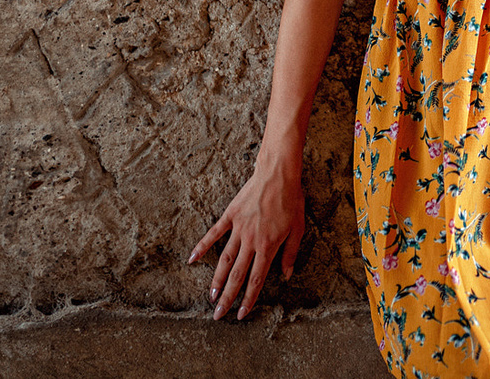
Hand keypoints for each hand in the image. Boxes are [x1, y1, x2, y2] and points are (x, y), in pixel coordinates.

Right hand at [187, 156, 304, 319]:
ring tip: (210, 296)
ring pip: (224, 259)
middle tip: (217, 314)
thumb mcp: (298, 229)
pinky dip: (202, 246)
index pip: (256, 279)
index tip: (240, 315)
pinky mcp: (231, 215)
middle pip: (237, 275)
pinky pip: (214, 233)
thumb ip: (290, 254)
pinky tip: (192, 259)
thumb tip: (286, 275)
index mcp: (268, 246)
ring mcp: (239, 228)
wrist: (278, 174)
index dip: (248, 299)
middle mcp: (251, 240)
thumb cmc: (291, 201)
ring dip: (217, 279)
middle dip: (228, 297)